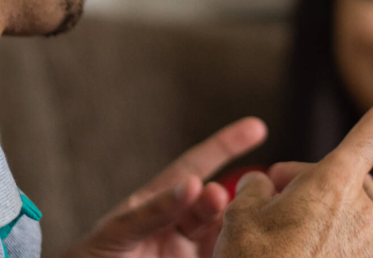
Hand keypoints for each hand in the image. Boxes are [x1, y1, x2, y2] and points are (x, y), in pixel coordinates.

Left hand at [64, 117, 267, 257]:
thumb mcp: (116, 230)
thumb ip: (152, 209)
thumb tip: (192, 184)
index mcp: (158, 202)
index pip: (196, 165)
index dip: (226, 145)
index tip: (256, 127)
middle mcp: (178, 225)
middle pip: (212, 204)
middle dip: (220, 198)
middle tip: (216, 197)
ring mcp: (188, 250)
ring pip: (223, 232)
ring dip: (232, 226)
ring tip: (233, 225)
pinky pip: (222, 254)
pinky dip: (235, 249)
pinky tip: (239, 247)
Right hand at [214, 84, 372, 257]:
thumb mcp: (239, 215)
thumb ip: (257, 188)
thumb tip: (266, 185)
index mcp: (332, 185)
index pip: (369, 135)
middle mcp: (364, 212)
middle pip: (351, 179)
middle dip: (316, 180)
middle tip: (276, 195)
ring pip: (370, 214)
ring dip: (344, 212)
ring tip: (297, 229)